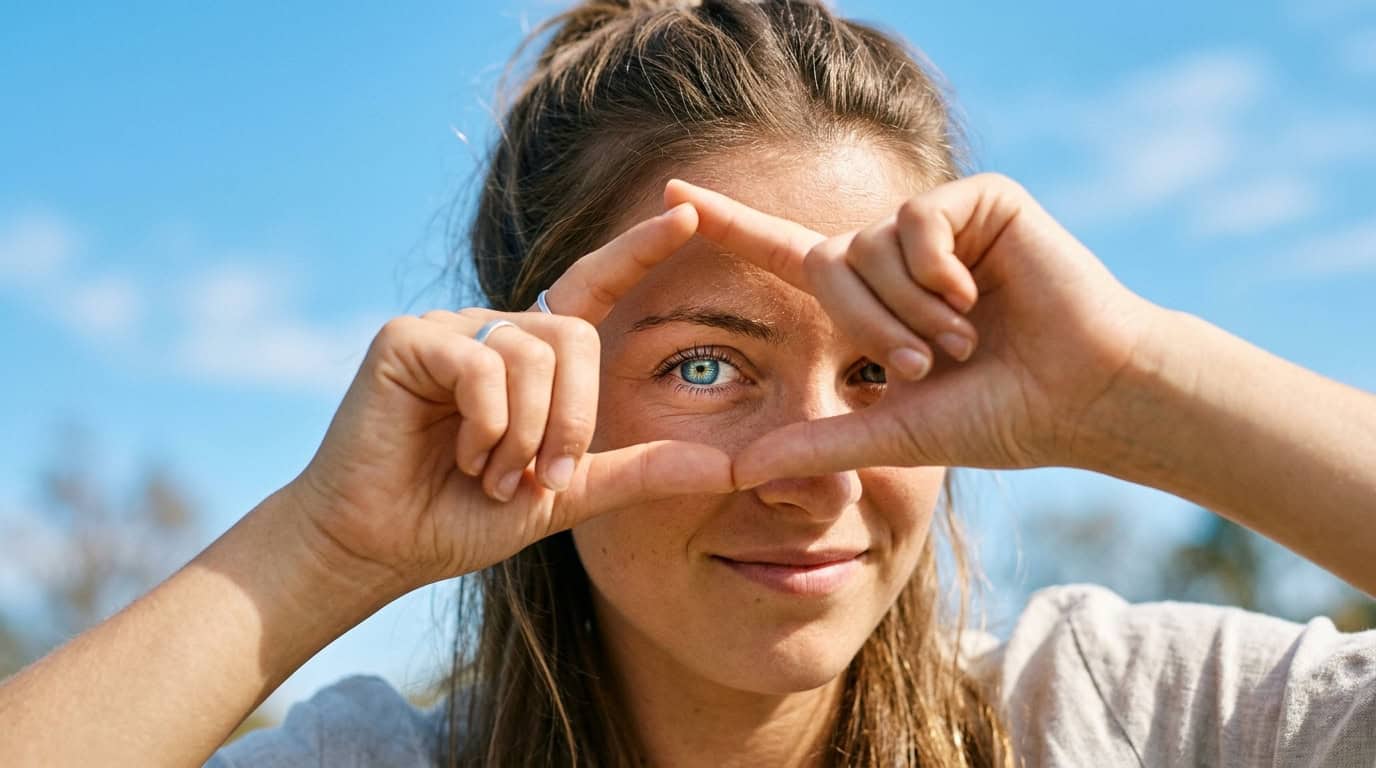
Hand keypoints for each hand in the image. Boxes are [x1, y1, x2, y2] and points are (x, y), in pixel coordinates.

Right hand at [287, 202, 733, 591]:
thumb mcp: (569, 495)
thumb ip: (642, 472)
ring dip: (524, 435)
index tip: (692, 211)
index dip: (641, 250)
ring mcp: (449, 328)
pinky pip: (484, 366)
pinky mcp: (406, 338)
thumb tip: (734, 468)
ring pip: (533, 354)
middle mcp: (494, 331)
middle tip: (541, 478)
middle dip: (573, 419)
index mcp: (534, 358)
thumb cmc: (464, 517)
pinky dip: (488, 426)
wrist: (381, 548)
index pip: (594, 288)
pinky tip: (461, 457)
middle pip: (576, 337)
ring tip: (490, 475)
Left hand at [664, 174, 1161, 485]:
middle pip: (826, 260)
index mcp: (872, 299)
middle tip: (925, 366)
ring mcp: (939, 224)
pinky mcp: (981, 201)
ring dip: (910, 309)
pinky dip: (938, 270)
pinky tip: (977, 296)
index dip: (730, 225)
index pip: (784, 253)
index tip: (671, 196)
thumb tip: (737, 471)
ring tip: (966, 339)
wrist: (1084, 397)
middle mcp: (896, 254)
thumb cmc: (999, 416)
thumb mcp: (894, 433)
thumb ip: (818, 443)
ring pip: (870, 244)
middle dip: (867, 327)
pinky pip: (918, 221)